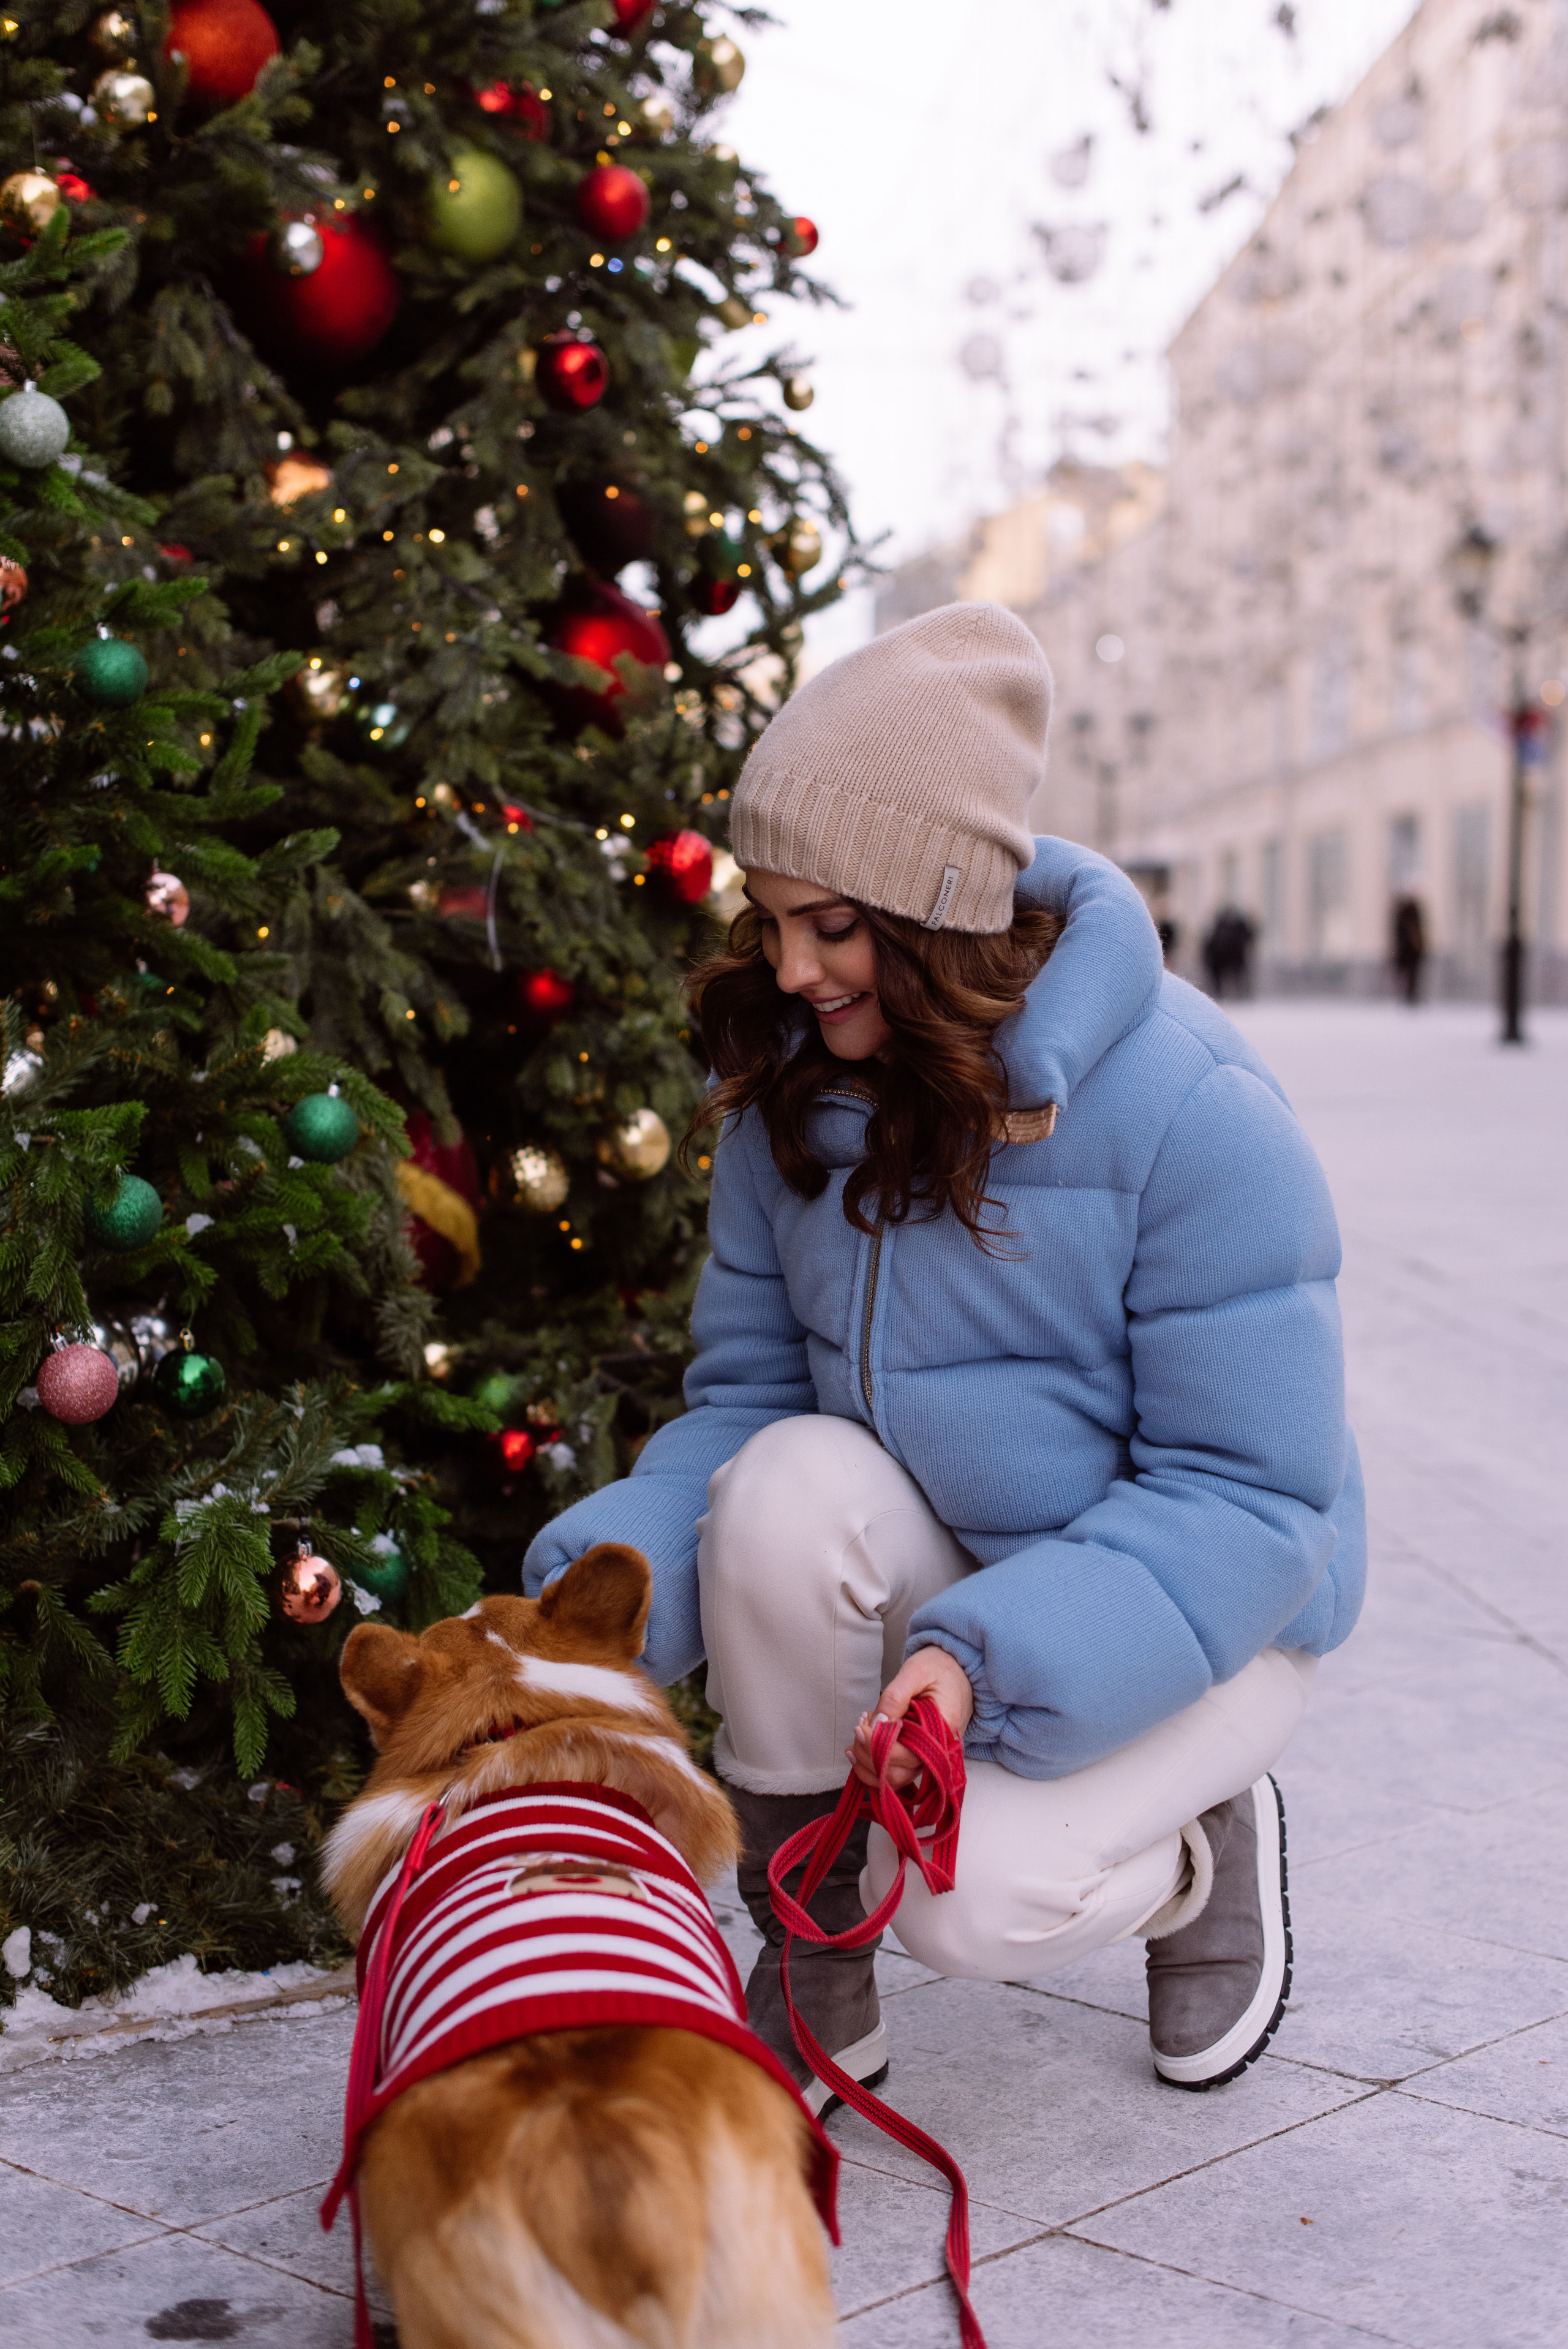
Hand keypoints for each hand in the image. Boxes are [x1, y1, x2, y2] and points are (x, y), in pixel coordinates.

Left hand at [848, 1646, 974, 1792]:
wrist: (958, 1670)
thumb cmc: (939, 1668)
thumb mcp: (916, 1671)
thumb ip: (895, 1697)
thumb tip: (876, 1725)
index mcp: (944, 1730)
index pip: (909, 1755)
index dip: (880, 1747)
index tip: (861, 1726)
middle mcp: (939, 1751)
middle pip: (900, 1773)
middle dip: (870, 1754)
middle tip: (858, 1726)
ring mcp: (930, 1756)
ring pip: (896, 1778)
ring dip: (869, 1763)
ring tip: (857, 1735)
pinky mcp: (920, 1755)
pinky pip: (897, 1771)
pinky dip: (875, 1765)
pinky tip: (860, 1747)